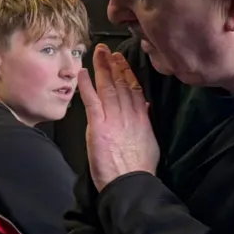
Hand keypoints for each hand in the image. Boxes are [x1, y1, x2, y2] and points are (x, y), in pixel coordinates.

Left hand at [78, 45, 159, 190]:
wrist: (130, 184)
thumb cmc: (139, 170)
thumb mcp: (150, 143)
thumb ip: (146, 124)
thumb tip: (145, 107)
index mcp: (141, 119)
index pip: (134, 90)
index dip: (127, 73)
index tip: (122, 61)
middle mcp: (128, 115)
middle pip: (121, 84)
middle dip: (114, 65)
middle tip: (107, 50)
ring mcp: (113, 120)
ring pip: (108, 88)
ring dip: (102, 69)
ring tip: (98, 54)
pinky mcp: (99, 127)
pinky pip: (92, 101)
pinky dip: (87, 86)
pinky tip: (83, 72)